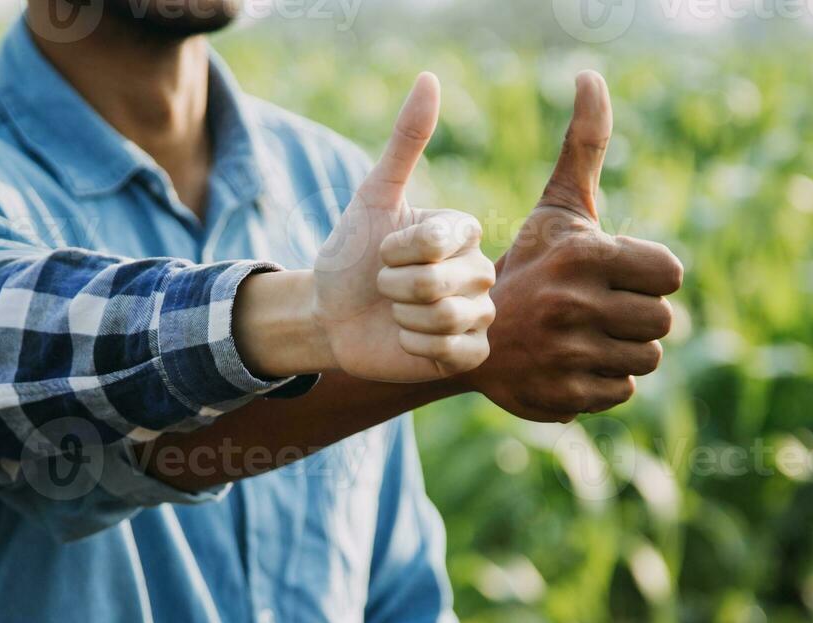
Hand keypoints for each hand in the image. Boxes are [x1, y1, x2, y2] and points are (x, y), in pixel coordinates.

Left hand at [313, 73, 496, 381]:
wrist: (332, 314)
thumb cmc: (351, 254)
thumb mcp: (373, 197)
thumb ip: (405, 142)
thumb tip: (429, 78)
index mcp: (464, 232)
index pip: (437, 242)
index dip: (395, 252)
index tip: (382, 251)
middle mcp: (480, 270)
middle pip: (438, 284)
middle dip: (393, 288)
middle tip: (385, 288)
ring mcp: (479, 314)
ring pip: (445, 320)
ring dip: (402, 318)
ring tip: (395, 313)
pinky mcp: (470, 353)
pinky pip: (453, 351)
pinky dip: (416, 347)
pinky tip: (407, 340)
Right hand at [467, 70, 683, 421]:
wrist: (463, 333)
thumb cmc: (526, 265)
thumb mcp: (556, 207)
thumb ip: (584, 144)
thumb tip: (590, 74)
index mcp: (584, 256)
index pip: (670, 273)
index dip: (649, 276)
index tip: (616, 277)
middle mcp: (576, 306)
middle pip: (663, 322)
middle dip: (638, 318)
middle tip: (602, 312)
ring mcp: (569, 355)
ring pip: (646, 360)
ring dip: (624, 352)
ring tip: (589, 338)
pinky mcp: (565, 395)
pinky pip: (622, 393)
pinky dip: (604, 384)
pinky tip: (574, 365)